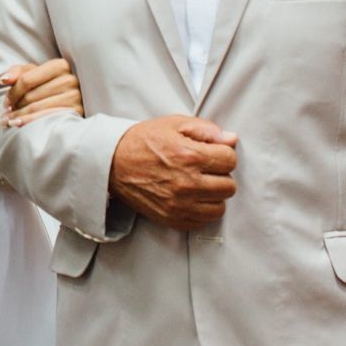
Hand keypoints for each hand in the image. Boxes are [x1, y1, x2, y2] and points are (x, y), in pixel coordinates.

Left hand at [0, 59, 82, 126]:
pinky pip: (48, 119)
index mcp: (60, 65)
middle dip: (15, 107)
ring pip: (37, 108)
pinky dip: (30, 122)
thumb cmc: (48, 85)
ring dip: (19, 116)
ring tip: (7, 122)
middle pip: (31, 95)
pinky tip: (18, 125)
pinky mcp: (76, 113)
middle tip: (3, 115)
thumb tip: (3, 79)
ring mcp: (75, 97)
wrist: (69, 100)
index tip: (5, 102)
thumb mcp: (34, 74)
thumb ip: (17, 72)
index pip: (27, 79)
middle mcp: (70, 80)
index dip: (13, 92)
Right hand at [107, 115, 237, 230]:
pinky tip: (191, 197)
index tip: (212, 152)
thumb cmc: (144, 141)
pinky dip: (202, 210)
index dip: (223, 153)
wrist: (113, 162)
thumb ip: (207, 130)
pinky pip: (203, 221)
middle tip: (206, 168)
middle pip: (229, 186)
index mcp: (190, 156)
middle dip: (220, 175)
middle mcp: (186, 183)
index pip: (230, 160)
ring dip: (213, 195)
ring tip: (199, 183)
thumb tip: (232, 139)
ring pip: (220, 207)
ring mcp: (179, 204)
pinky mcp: (172, 218)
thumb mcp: (175, 124)